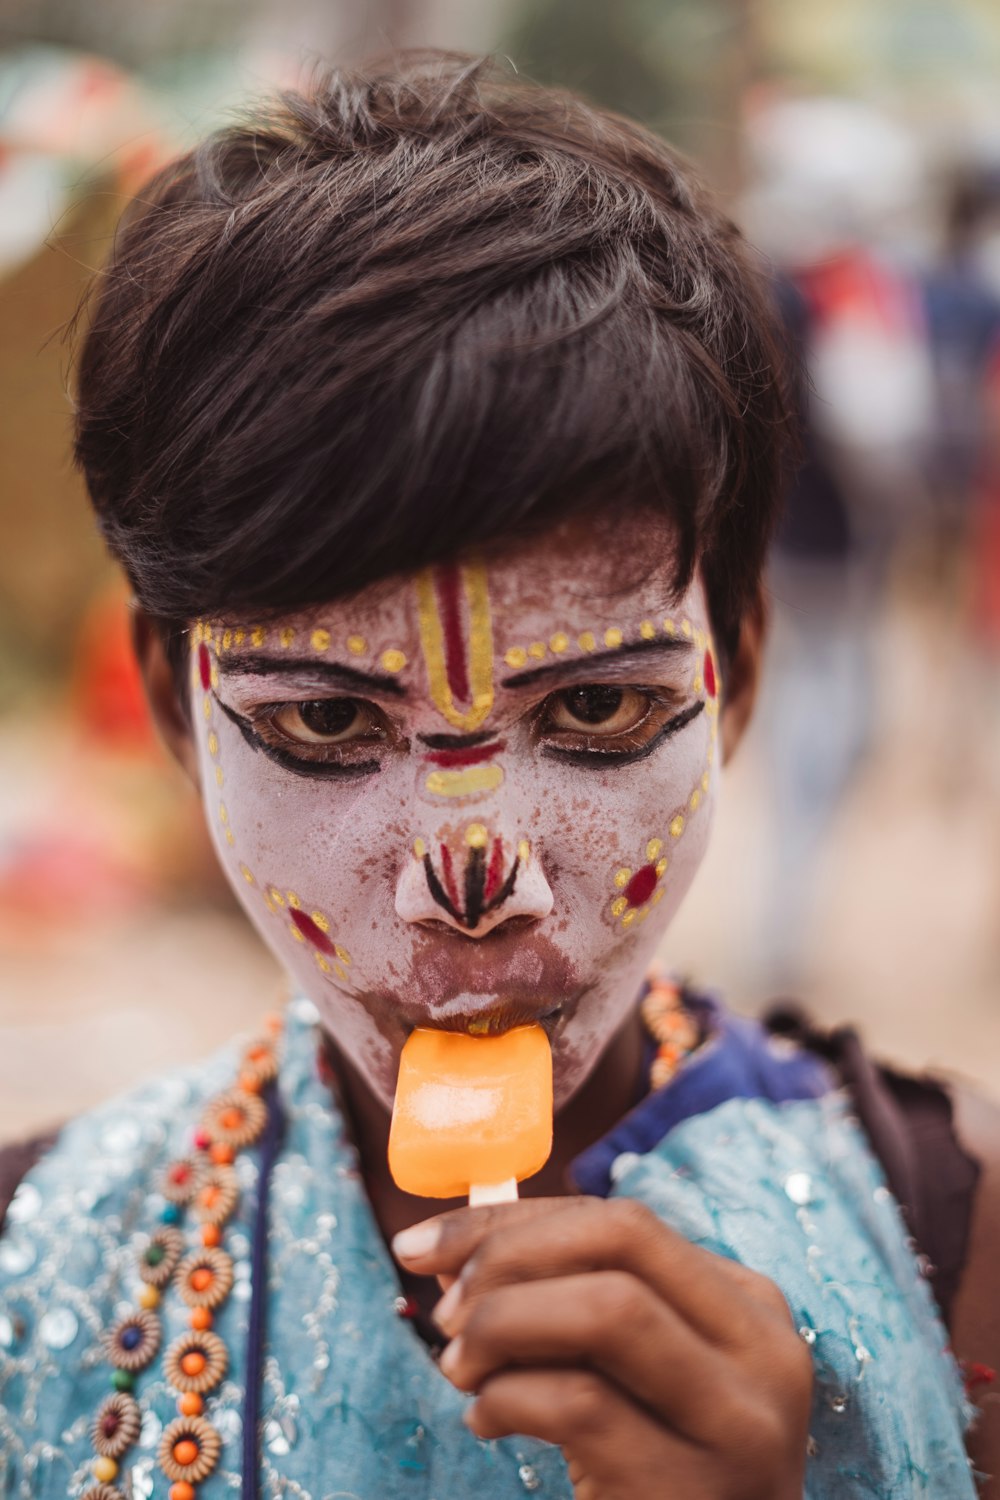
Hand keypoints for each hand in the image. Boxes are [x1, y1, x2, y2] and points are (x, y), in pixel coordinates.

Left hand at [394, 1197, 812, 1499]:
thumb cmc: (657, 1471)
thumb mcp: (631, 1375)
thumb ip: (564, 1303)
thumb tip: (449, 1251)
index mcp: (747, 1305)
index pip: (621, 1221)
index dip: (510, 1221)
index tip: (422, 1247)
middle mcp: (759, 1349)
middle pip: (622, 1239)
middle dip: (509, 1255)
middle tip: (446, 1310)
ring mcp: (736, 1421)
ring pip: (608, 1309)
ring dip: (504, 1324)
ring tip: (461, 1368)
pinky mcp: (688, 1487)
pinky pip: (580, 1404)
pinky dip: (507, 1399)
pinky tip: (487, 1421)